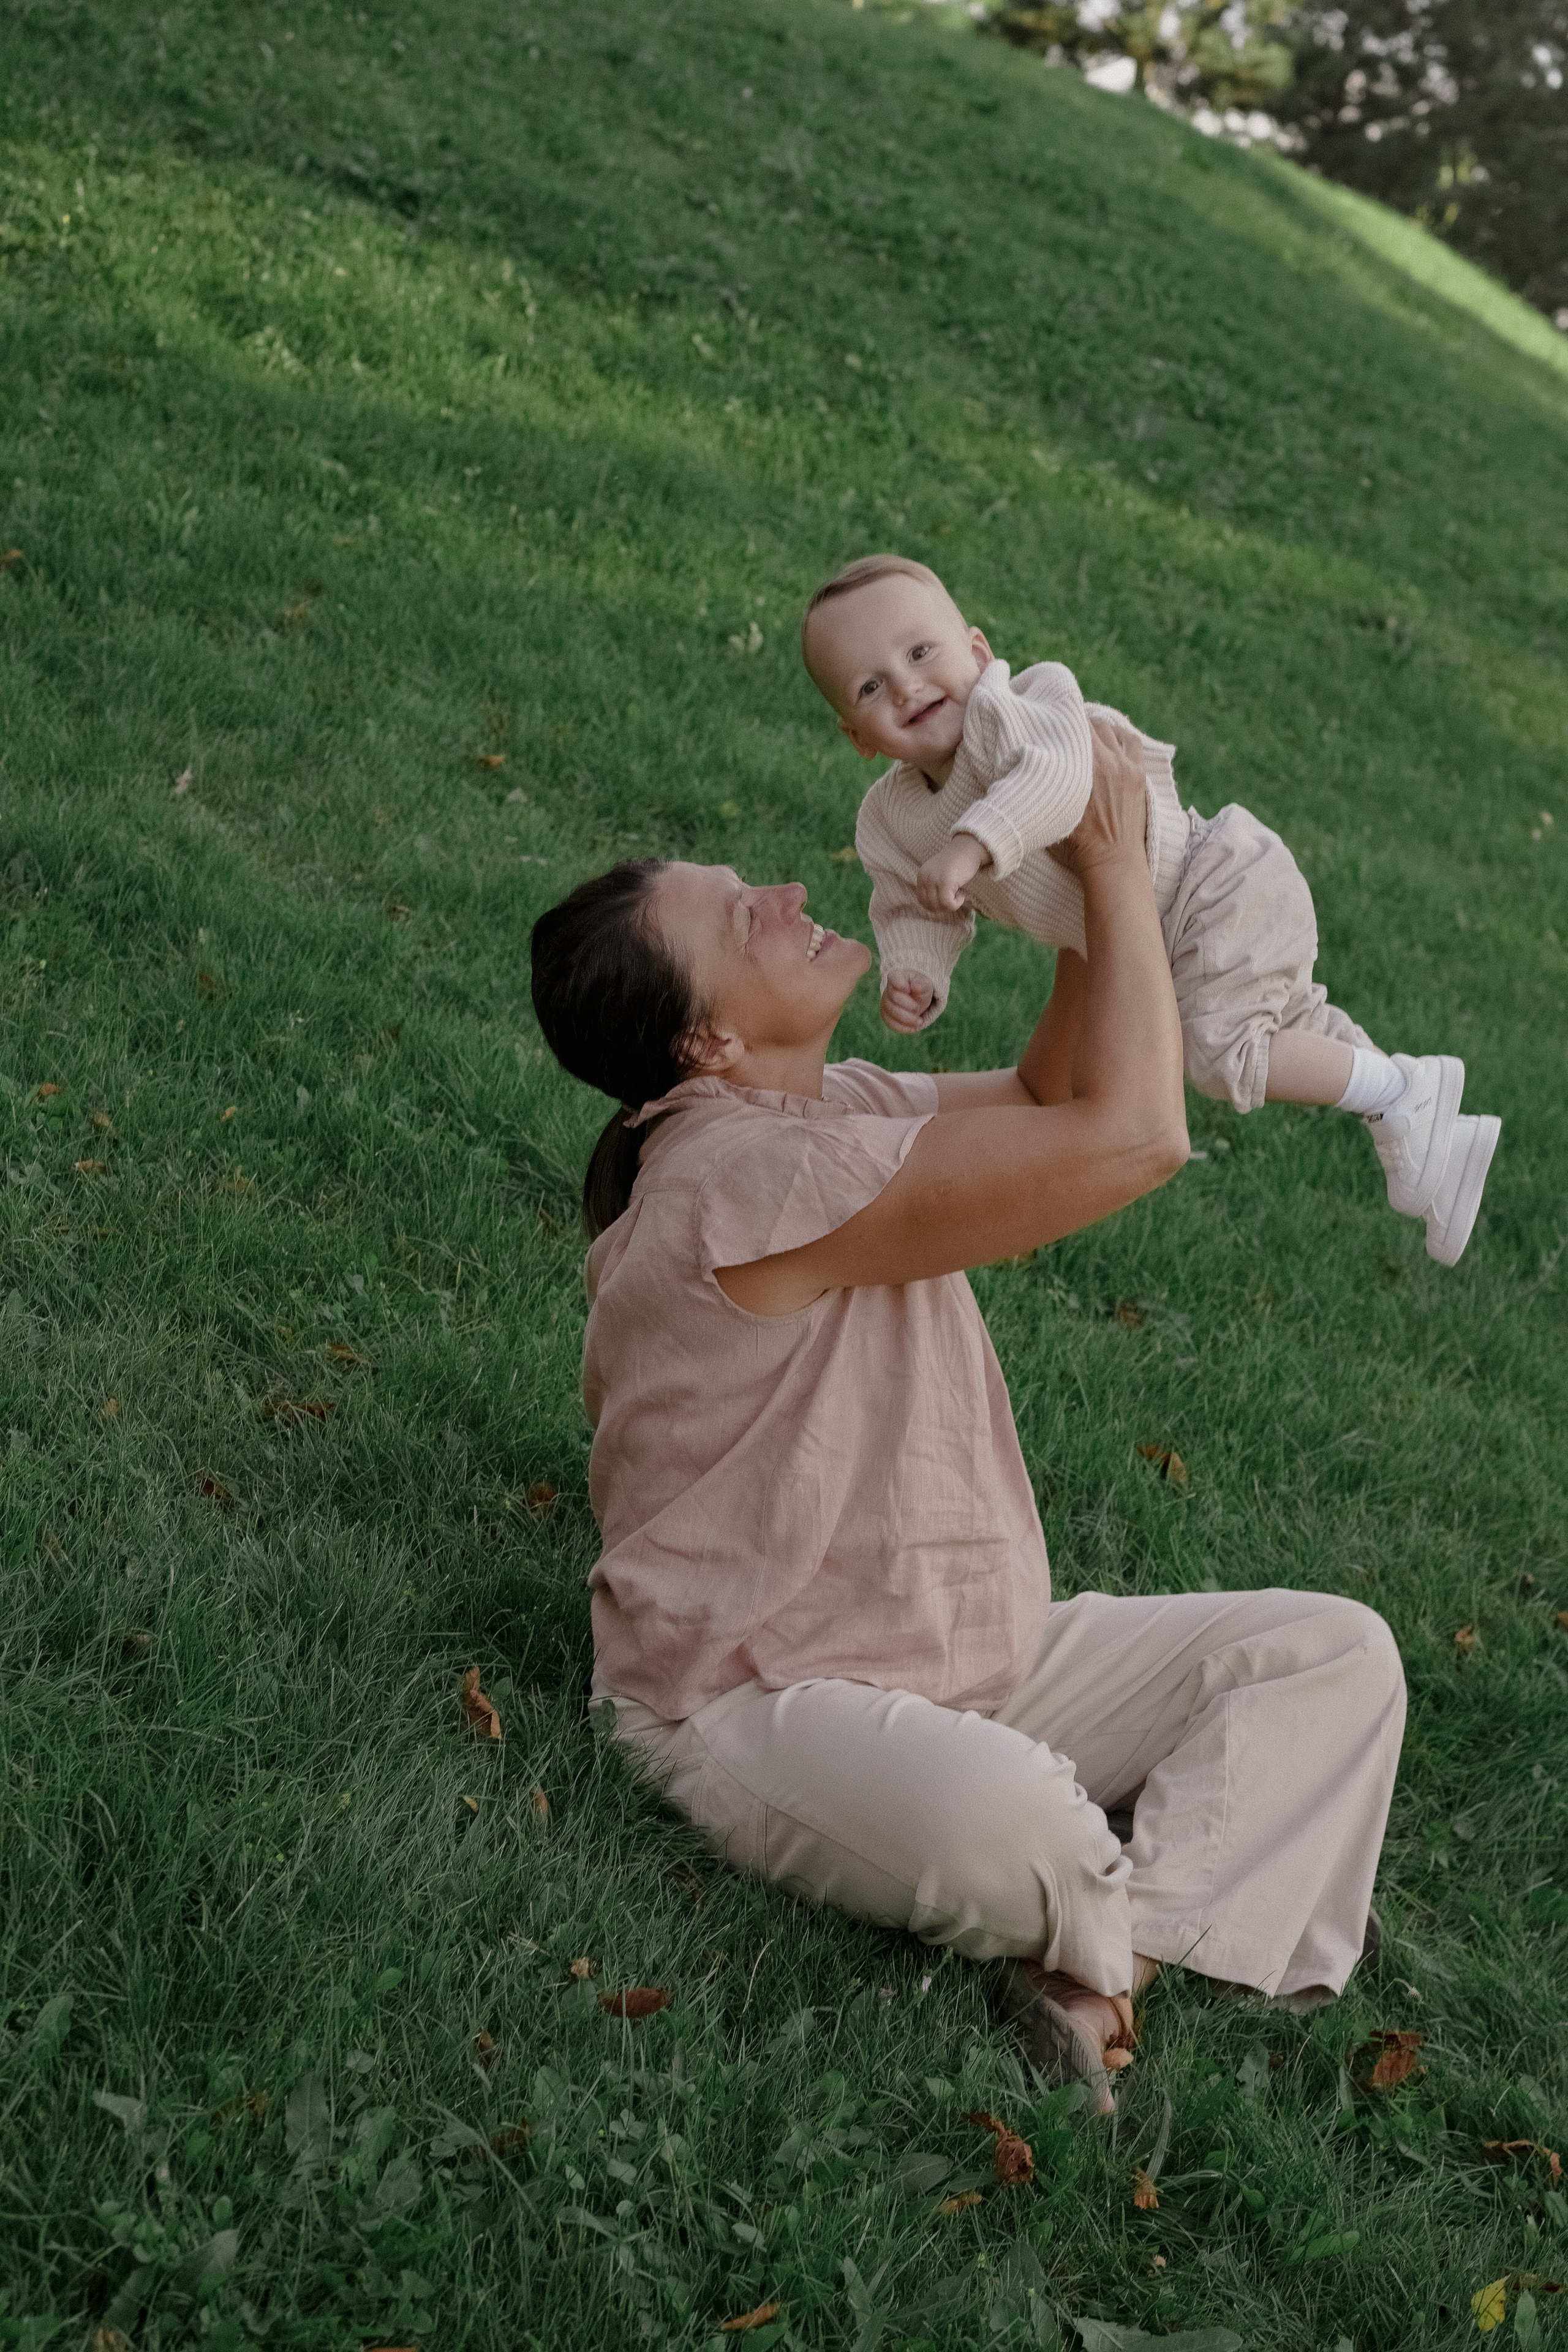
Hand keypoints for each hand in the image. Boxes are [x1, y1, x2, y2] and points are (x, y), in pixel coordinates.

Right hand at [881, 968, 936, 1033]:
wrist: (917, 1000)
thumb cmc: (920, 989)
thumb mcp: (925, 985)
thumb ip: (922, 985)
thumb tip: (915, 986)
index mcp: (898, 977)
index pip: (893, 977)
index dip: (899, 984)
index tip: (908, 989)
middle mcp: (888, 990)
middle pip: (893, 997)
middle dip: (908, 1005)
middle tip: (918, 1009)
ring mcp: (886, 1003)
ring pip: (891, 1012)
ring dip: (907, 1018)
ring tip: (919, 1021)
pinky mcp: (887, 1016)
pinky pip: (891, 1023)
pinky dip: (903, 1027)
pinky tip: (913, 1027)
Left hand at [915, 832, 991, 913]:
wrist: (967, 848)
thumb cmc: (956, 862)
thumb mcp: (938, 873)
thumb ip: (933, 886)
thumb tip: (934, 907)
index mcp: (921, 875)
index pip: (922, 900)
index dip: (935, 905)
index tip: (947, 899)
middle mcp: (925, 877)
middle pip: (929, 905)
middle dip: (943, 907)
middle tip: (954, 898)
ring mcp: (934, 879)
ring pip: (938, 905)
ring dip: (950, 905)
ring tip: (958, 895)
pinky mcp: (945, 882)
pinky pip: (948, 903)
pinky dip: (956, 904)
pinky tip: (962, 895)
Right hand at [1047, 714, 1146, 878]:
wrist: (1112, 861)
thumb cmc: (1077, 844)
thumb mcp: (1053, 813)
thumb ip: (1046, 787)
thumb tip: (1029, 768)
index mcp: (1085, 769)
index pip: (1073, 728)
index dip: (1062, 723)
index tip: (1052, 725)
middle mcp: (1108, 761)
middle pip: (1093, 724)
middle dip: (1079, 725)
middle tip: (1067, 731)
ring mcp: (1127, 766)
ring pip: (1112, 729)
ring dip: (1100, 729)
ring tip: (1088, 735)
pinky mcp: (1139, 774)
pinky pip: (1132, 741)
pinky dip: (1121, 737)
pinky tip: (1111, 742)